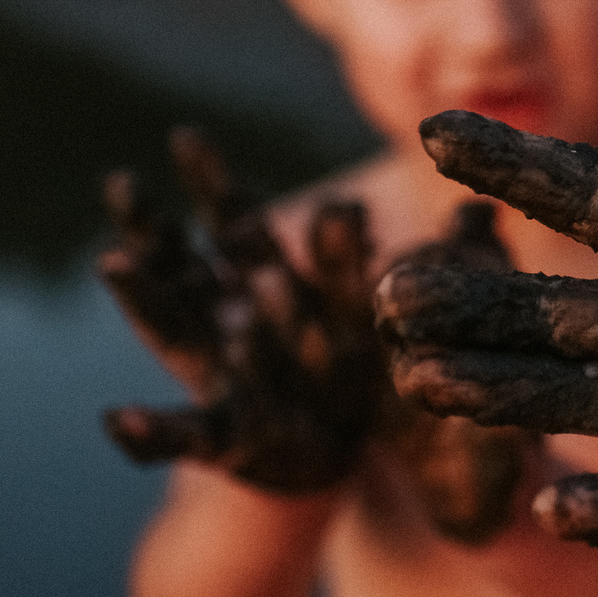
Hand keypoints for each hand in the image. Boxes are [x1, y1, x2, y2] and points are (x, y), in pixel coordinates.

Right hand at [99, 130, 529, 539]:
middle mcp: (232, 325)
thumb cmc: (350, 373)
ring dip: (146, 301)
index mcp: (270, 289)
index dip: (214, 186)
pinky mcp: (229, 441)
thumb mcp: (387, 316)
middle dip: (156, 226)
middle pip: (190, 266)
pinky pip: (184, 437)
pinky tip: (119, 420)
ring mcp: (225, 380)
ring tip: (114, 264)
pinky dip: (149, 432)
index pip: (239, 229)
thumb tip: (483, 211)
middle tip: (120, 183)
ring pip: (178, 334)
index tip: (187, 137)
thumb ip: (434, 268)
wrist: (325, 459)